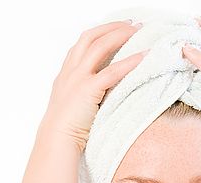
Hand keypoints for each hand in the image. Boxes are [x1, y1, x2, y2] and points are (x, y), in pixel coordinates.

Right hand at [39, 20, 148, 152]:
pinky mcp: (88, 90)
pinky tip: (143, 57)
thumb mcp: (74, 105)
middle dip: (113, 27)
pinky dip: (129, 62)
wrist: (56, 140)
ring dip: (121, 36)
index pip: (83, 42)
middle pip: (92, 37)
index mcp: (66, 73)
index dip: (101, 32)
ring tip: (139, 32)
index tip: (117, 28)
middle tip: (133, 24)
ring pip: (100, 47)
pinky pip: (112, 72)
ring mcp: (78, 78)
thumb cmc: (67, 130)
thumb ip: (86, 94)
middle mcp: (71, 71)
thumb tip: (105, 93)